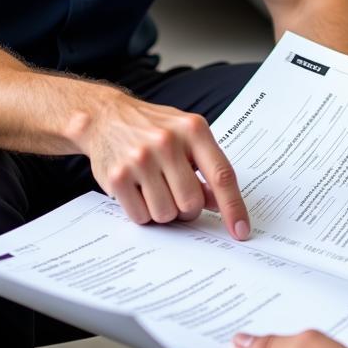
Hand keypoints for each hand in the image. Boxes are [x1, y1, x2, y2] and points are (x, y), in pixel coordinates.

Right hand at [77, 93, 249, 238]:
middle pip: (192, 203)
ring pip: (166, 214)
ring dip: (164, 211)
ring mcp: (140, 159)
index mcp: (193, 129)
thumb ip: (207, 166)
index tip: (241, 231)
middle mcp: (167, 142)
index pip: (221, 175)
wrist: (106, 117)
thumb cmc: (155, 128)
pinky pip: (141, 216)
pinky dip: (143, 212)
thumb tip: (220, 204)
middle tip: (177, 193)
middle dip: (188, 208)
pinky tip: (138, 190)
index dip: (233, 207)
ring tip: (156, 188)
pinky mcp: (117, 176)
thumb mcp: (187, 136)